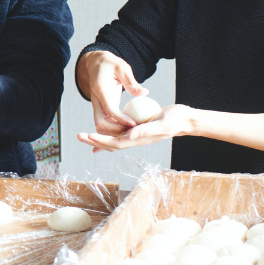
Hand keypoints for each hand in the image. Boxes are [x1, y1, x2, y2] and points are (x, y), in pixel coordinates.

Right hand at [77, 51, 147, 136]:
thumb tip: (144, 93)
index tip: (134, 124)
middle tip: (134, 130)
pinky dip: (114, 129)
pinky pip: (104, 124)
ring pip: (100, 126)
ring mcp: (96, 106)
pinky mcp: (100, 109)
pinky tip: (128, 127)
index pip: (109, 109)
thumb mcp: (122, 68)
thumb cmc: (110, 64)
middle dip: (116, 130)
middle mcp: (96, 100)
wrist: (95, 64)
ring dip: (114, 132)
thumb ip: (131, 82)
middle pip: (101, 123)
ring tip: (132, 130)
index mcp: (101, 89)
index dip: (121, 119)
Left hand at [77, 104, 193, 153]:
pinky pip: (118, 134)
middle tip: (79, 136)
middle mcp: (135, 139)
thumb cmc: (176, 120)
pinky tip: (98, 136)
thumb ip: (146, 130)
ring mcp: (135, 135)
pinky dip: (106, 136)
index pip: (116, 143)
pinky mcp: (136, 129)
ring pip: (112, 140)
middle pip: (110, 144)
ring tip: (83, 135)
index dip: (102, 141)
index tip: (89, 136)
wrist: (184, 119)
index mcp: (139, 139)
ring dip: (97, 138)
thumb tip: (129, 135)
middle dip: (94, 141)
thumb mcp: (162, 124)